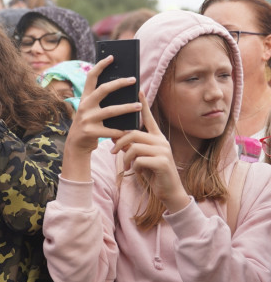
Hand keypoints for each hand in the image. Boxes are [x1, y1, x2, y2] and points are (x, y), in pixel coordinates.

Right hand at [66, 54, 140, 155]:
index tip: (112, 56)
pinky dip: (122, 130)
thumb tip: (122, 87)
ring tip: (139, 106)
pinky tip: (131, 129)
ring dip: (127, 108)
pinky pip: (111, 130)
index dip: (101, 65)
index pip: (91, 77)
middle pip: (103, 90)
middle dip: (119, 83)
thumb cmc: (89, 123)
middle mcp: (84, 106)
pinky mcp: (91, 132)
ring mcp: (87, 119)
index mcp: (85, 98)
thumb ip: (101, 100)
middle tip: (134, 79)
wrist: (76, 144)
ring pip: (111, 111)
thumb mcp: (90, 110)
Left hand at [110, 93, 189, 212]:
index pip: (148, 117)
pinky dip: (133, 167)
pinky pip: (138, 160)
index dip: (143, 104)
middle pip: (133, 134)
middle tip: (113, 153)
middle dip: (119, 143)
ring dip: (126, 158)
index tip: (138, 90)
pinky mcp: (162, 162)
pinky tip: (138, 172)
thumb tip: (115, 135)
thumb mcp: (141, 156)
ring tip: (127, 166)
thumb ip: (132, 145)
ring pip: (134, 147)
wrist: (168, 191)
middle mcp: (161, 141)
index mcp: (157, 137)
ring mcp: (163, 151)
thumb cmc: (152, 172)